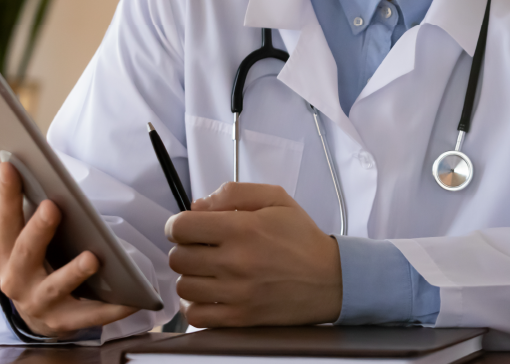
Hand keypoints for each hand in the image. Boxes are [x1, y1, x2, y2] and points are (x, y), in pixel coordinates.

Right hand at [0, 150, 137, 337]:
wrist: (36, 313)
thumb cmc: (23, 257)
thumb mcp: (6, 228)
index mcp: (1, 251)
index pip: (3, 219)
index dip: (6, 193)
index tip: (10, 165)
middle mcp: (16, 278)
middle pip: (26, 252)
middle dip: (38, 231)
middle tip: (53, 207)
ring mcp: (39, 302)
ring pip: (56, 286)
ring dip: (73, 273)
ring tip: (92, 257)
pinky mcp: (65, 321)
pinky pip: (89, 315)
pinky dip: (109, 309)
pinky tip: (130, 299)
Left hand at [165, 182, 341, 326]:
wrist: (331, 279)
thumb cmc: (302, 238)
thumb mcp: (276, 199)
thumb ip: (234, 193)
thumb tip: (197, 206)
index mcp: (242, 228)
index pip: (182, 227)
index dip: (178, 225)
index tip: (187, 228)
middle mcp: (235, 261)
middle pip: (178, 257)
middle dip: (186, 249)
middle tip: (203, 249)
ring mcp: (236, 293)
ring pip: (184, 286)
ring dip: (192, 277)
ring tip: (209, 271)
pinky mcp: (240, 317)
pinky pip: (195, 315)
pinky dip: (196, 305)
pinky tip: (210, 294)